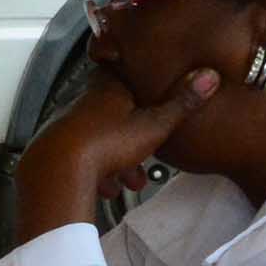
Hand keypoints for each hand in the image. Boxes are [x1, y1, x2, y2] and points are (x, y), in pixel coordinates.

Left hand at [12, 65, 216, 235]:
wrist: (59, 170)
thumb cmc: (108, 142)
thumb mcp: (154, 124)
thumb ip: (182, 103)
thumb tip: (210, 75)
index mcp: (108, 89)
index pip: (124, 79)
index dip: (139, 90)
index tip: (151, 101)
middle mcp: (85, 103)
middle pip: (115, 116)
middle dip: (134, 139)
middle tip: (148, 156)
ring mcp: (68, 127)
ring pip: (100, 141)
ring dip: (118, 162)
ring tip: (131, 182)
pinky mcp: (56, 151)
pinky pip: (82, 161)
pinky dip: (97, 174)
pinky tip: (108, 189)